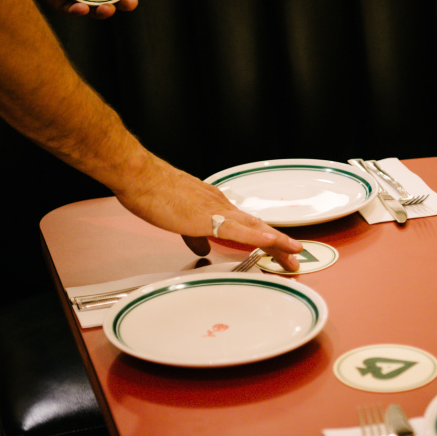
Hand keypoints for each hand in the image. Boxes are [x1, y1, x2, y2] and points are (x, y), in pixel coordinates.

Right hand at [114, 152, 303, 271]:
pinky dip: (259, 236)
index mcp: (215, 206)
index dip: (266, 239)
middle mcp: (222, 206)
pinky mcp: (207, 217)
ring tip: (295, 254)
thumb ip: (193, 235)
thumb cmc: (153, 192)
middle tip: (296, 259)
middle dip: (280, 245)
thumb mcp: (178, 219)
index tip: (280, 251)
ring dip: (277, 242)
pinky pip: (238, 229)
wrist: (140, 176)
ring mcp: (217, 210)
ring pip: (255, 227)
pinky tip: (273, 242)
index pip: (248, 225)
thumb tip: (202, 249)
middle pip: (258, 227)